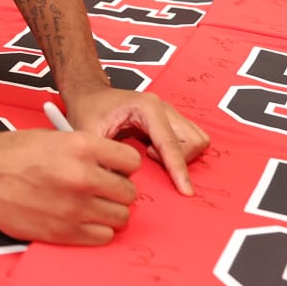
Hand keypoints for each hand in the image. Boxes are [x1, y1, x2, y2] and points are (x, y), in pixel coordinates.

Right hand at [0, 127, 141, 245]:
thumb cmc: (16, 152)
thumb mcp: (58, 138)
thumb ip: (90, 153)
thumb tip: (114, 172)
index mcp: (83, 147)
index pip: (132, 162)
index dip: (124, 167)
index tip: (114, 171)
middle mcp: (84, 177)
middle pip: (129, 193)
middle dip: (118, 192)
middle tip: (103, 191)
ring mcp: (75, 207)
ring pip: (120, 217)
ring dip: (110, 213)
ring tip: (93, 207)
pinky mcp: (64, 232)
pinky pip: (103, 237)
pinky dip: (98, 230)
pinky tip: (82, 221)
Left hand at [63, 85, 209, 195]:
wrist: (89, 94)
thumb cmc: (89, 109)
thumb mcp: (89, 133)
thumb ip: (104, 158)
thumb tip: (121, 185)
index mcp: (147, 107)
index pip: (171, 144)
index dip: (179, 170)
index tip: (185, 191)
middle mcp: (164, 108)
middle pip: (192, 141)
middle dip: (177, 161)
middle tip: (148, 158)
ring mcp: (170, 113)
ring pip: (197, 140)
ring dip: (180, 156)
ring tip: (151, 155)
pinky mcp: (170, 121)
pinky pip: (190, 140)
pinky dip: (179, 153)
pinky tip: (155, 153)